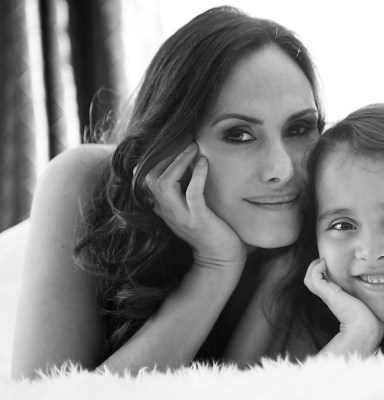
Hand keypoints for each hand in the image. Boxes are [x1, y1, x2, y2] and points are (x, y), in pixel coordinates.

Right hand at [145, 143, 245, 269]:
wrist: (222, 258)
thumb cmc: (211, 229)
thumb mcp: (192, 206)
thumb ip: (185, 188)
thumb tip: (190, 158)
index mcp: (164, 207)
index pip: (146, 178)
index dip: (157, 158)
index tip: (175, 143)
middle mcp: (167, 211)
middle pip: (149, 178)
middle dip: (165, 156)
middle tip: (185, 141)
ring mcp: (181, 217)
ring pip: (164, 184)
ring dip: (178, 162)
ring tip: (193, 148)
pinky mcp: (198, 220)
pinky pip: (192, 193)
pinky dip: (198, 175)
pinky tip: (205, 162)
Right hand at [304, 259, 383, 351]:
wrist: (367, 331)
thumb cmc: (374, 322)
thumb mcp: (373, 303)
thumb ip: (376, 298)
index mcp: (339, 297)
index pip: (324, 283)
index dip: (326, 272)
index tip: (335, 264)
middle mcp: (331, 296)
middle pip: (312, 280)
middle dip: (317, 267)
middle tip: (327, 260)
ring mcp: (328, 295)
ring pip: (310, 279)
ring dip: (314, 266)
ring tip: (324, 261)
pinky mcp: (328, 294)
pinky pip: (313, 278)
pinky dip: (315, 268)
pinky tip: (325, 264)